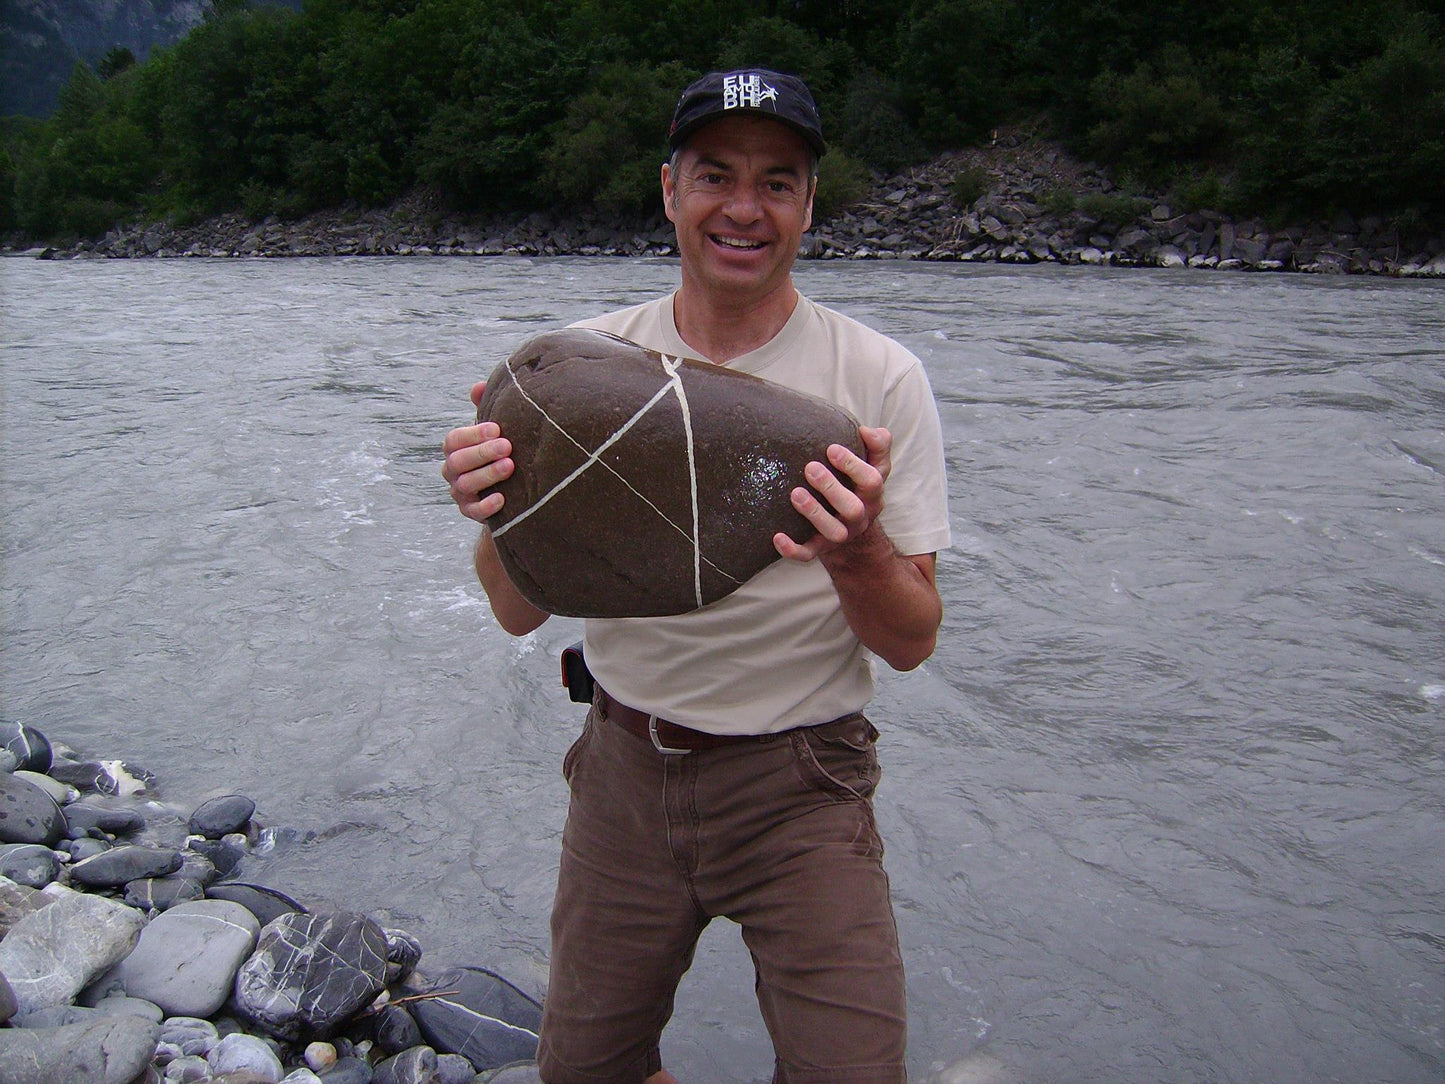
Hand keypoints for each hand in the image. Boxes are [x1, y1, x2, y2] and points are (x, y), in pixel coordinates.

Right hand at [441, 381, 513, 523]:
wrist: (510, 489)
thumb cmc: (500, 451)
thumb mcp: (494, 431)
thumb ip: (486, 408)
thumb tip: (479, 386)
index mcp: (456, 449)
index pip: (453, 440)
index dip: (472, 434)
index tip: (496, 428)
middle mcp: (453, 471)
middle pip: (457, 462)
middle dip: (482, 453)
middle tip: (507, 446)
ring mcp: (460, 493)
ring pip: (465, 485)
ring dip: (487, 475)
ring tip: (510, 466)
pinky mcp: (471, 512)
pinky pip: (473, 512)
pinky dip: (486, 505)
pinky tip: (503, 498)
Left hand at [773, 426, 891, 562]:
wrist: (853, 530)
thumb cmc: (857, 487)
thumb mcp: (874, 466)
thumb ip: (877, 446)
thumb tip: (868, 430)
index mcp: (872, 494)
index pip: (871, 480)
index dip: (853, 465)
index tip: (831, 448)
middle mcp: (859, 516)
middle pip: (853, 509)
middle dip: (831, 488)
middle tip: (810, 468)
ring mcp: (841, 534)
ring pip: (834, 532)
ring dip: (815, 514)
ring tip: (795, 494)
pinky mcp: (821, 548)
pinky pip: (808, 554)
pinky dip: (793, 549)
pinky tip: (777, 537)